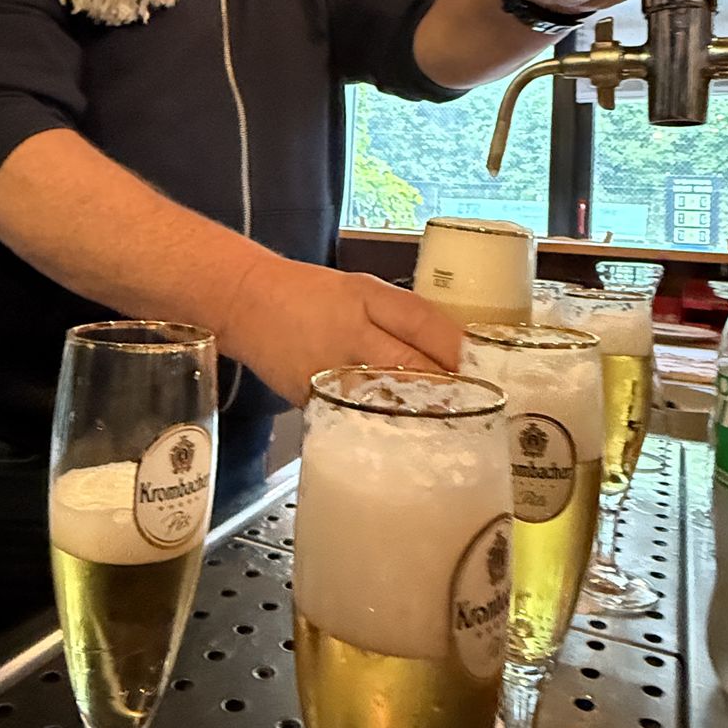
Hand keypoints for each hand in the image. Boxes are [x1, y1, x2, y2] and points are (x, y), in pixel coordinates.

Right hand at [221, 253, 463, 406]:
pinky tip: (403, 438)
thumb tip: (453, 351)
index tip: (481, 369)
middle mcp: (350, 333)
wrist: (245, 302)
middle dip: (445, 388)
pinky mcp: (311, 399)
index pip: (423, 322)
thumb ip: (401, 316)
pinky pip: (354, 416)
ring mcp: (328, 369)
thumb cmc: (310, 294)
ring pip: (384, 399)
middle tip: (475, 406)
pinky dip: (381, 427)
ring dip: (418, 414)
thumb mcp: (360, 289)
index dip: (455, 348)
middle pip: (408, 365)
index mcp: (366, 297)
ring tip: (448, 427)